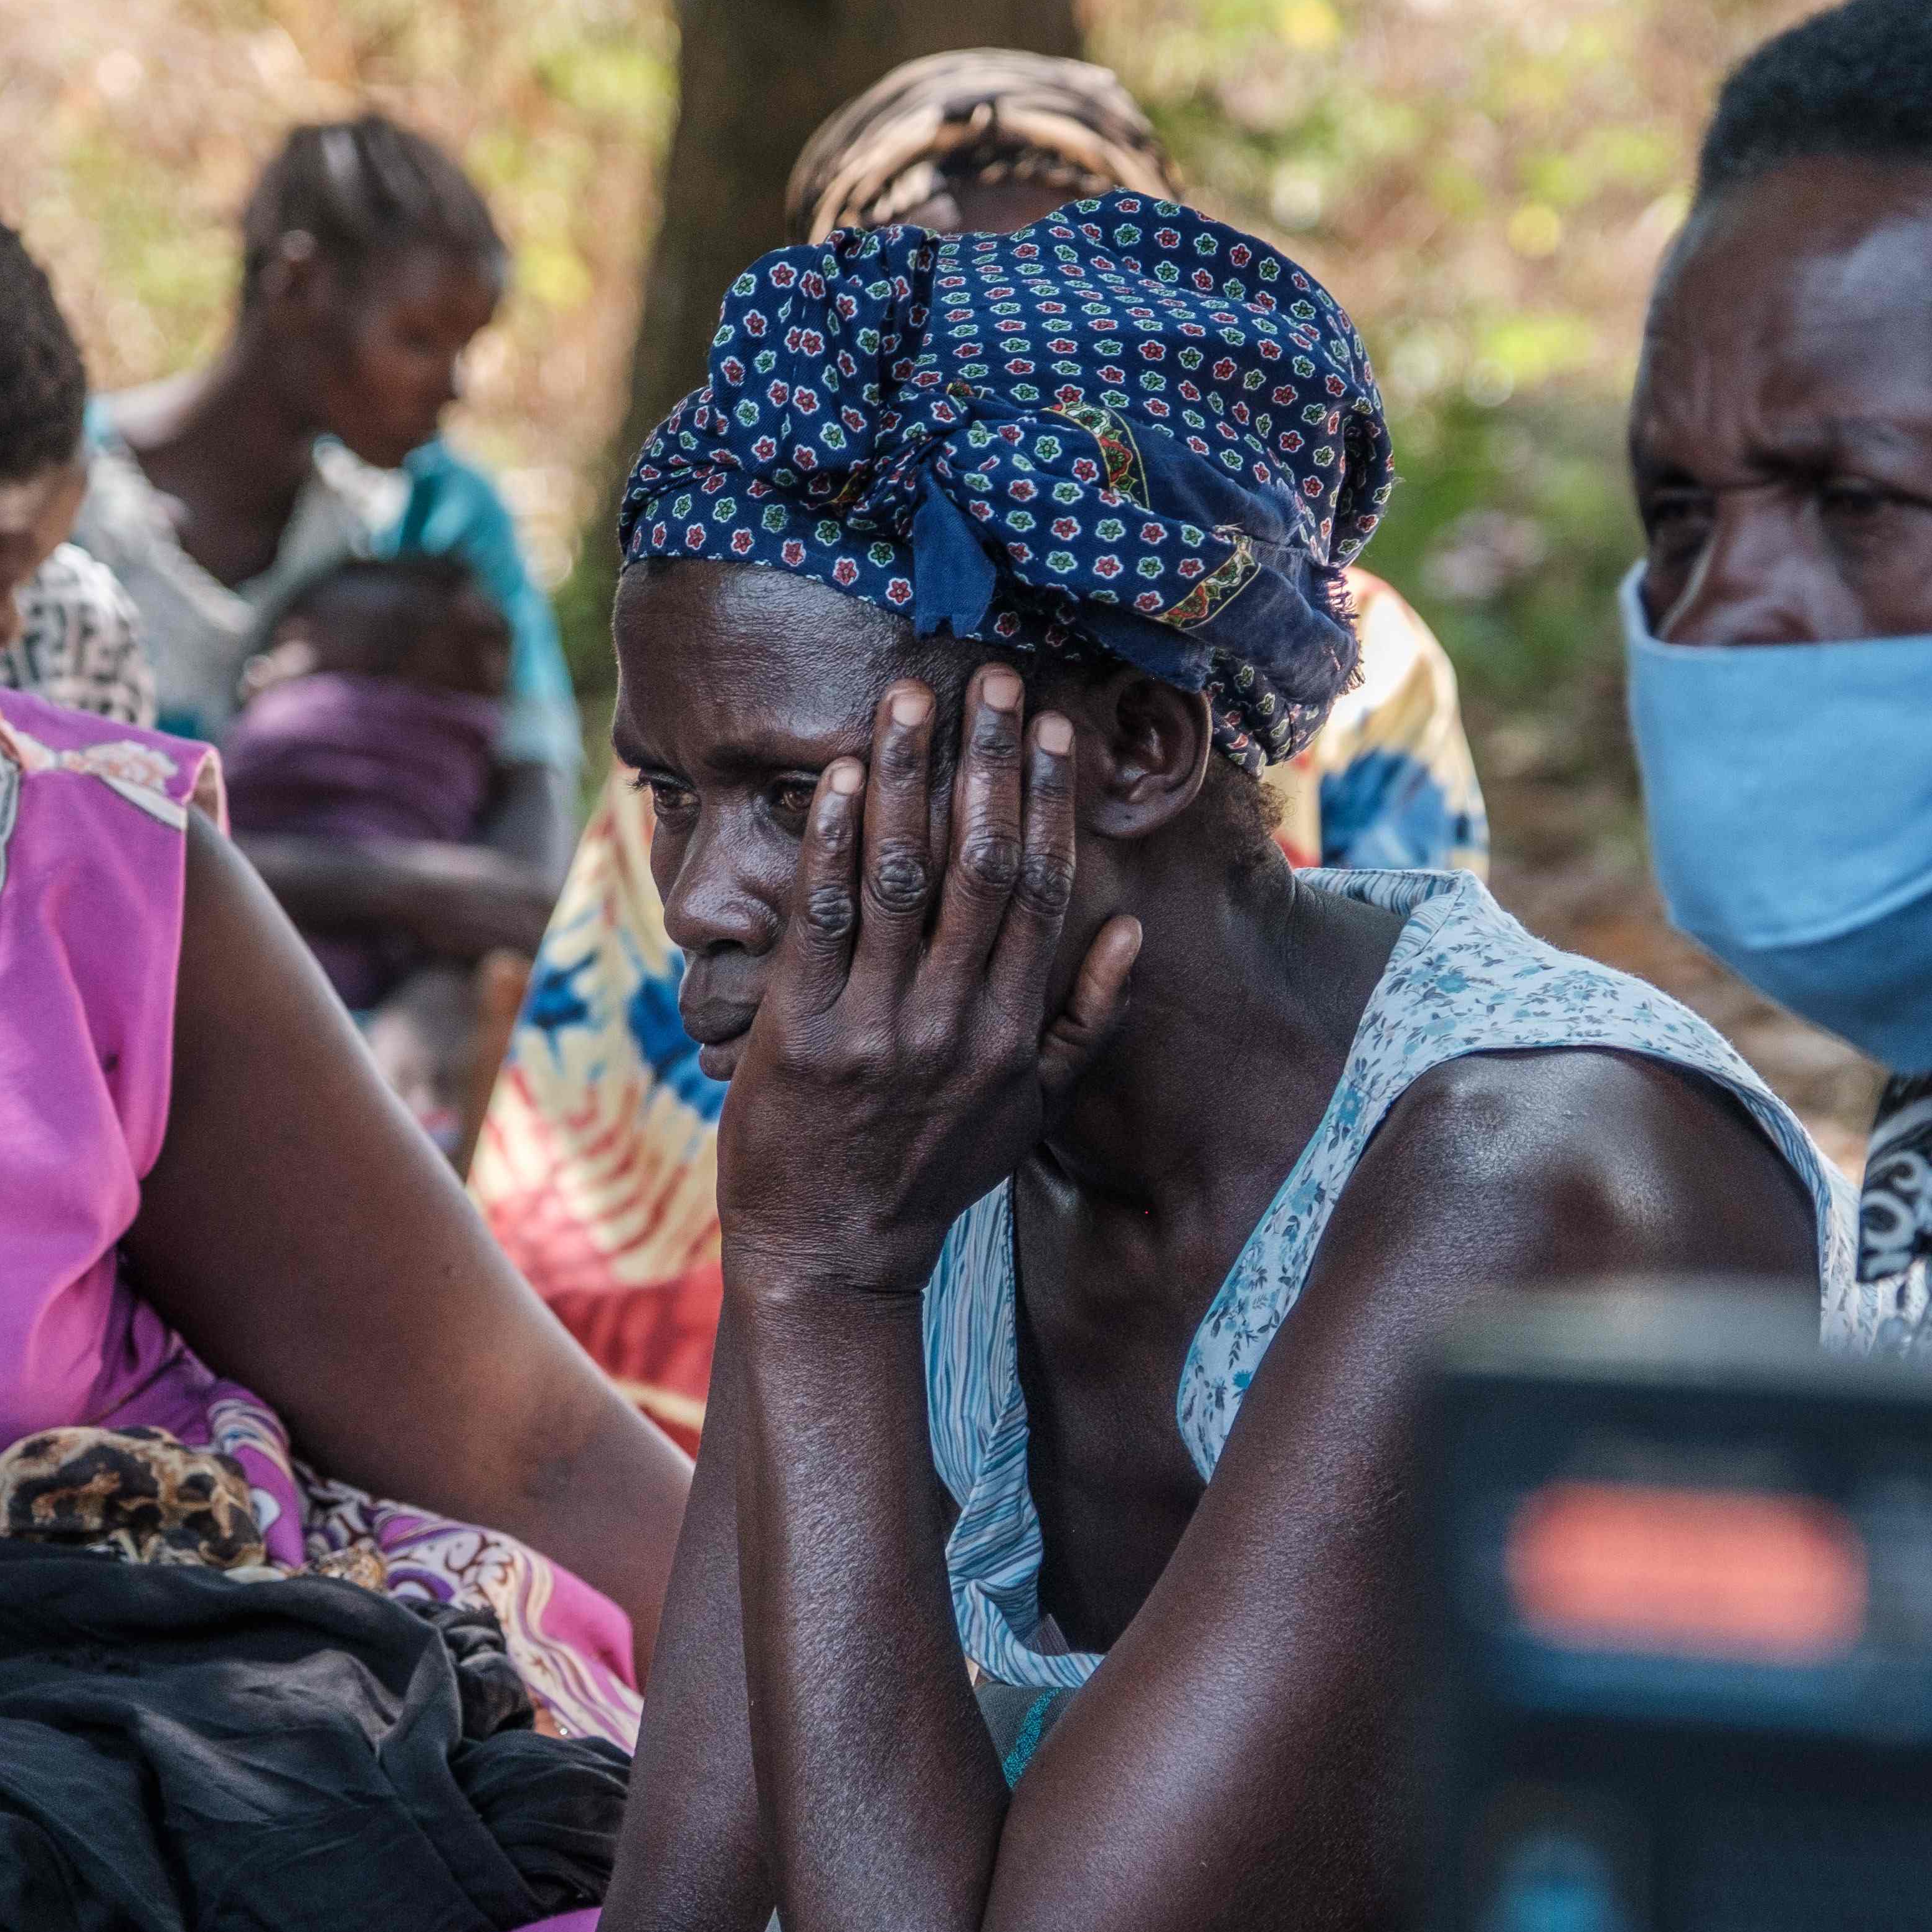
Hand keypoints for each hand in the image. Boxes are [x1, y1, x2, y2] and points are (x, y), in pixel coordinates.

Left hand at [716, 669, 1143, 1297]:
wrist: (833, 1254)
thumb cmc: (933, 1173)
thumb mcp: (1031, 1111)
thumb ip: (1086, 1023)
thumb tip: (1129, 933)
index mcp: (1014, 1032)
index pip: (1043, 892)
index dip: (1047, 802)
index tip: (1048, 727)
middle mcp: (956, 1022)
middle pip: (984, 867)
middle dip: (986, 763)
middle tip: (988, 677)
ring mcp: (879, 1027)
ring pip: (902, 877)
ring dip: (906, 778)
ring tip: (908, 697)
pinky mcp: (802, 1035)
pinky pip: (821, 919)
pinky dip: (830, 842)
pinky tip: (836, 775)